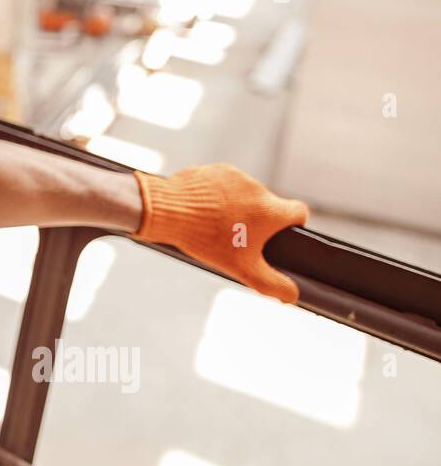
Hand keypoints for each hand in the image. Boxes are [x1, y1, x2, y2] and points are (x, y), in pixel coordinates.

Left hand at [132, 163, 309, 302]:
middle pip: (267, 205)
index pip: (299, 212)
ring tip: (214, 225)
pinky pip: (223, 184)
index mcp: (271, 210)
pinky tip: (202, 210)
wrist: (167, 211)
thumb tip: (293, 296)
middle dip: (256, 221)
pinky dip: (217, 195)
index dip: (293, 225)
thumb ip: (273, 284)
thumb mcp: (242, 269)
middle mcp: (257, 188)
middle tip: (236, 238)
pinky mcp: (214, 169)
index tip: (278, 235)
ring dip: (236, 207)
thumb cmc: (206, 240)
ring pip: (244, 195)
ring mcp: (235, 175)